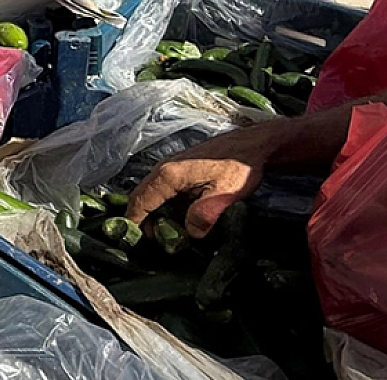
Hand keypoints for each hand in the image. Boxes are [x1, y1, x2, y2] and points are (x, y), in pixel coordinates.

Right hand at [125, 128, 273, 237]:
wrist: (252, 145)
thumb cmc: (239, 166)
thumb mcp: (225, 193)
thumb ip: (205, 214)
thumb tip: (191, 233)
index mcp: (169, 175)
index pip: (140, 201)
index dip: (134, 222)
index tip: (134, 242)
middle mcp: (164, 169)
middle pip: (141, 197)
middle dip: (142, 221)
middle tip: (155, 242)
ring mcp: (170, 167)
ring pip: (151, 194)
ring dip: (154, 214)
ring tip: (168, 234)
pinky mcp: (179, 170)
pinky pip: (163, 191)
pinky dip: (165, 207)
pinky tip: (180, 219)